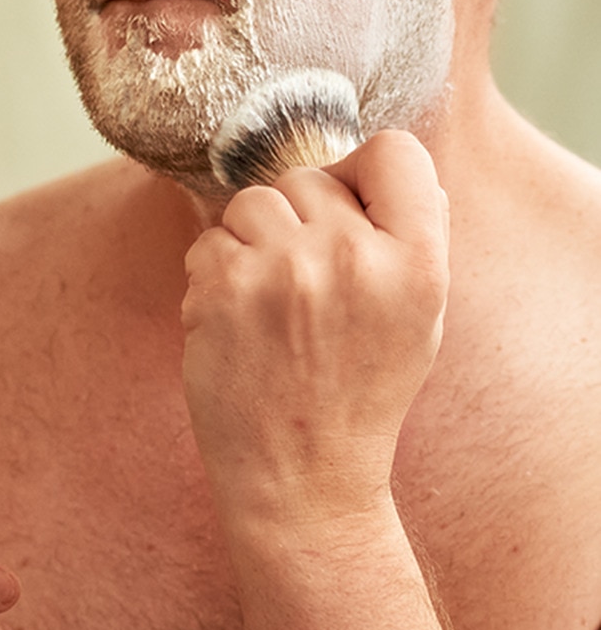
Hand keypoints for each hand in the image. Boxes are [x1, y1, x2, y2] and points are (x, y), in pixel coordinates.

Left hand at [181, 130, 449, 524]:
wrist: (302, 477)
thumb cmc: (357, 391)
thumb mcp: (419, 318)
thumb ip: (409, 238)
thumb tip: (383, 164)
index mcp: (419, 264)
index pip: (398, 152)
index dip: (366, 173)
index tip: (350, 208)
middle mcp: (355, 257)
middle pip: (308, 177)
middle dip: (298, 221)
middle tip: (306, 292)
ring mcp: (286, 269)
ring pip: (250, 201)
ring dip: (250, 243)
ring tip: (271, 307)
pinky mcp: (225, 284)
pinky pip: (208, 238)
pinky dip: (214, 273)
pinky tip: (238, 323)